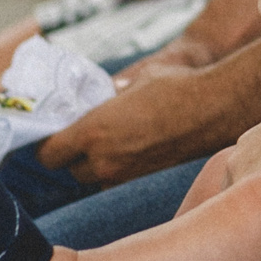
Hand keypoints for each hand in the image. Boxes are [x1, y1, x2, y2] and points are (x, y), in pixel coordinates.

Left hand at [36, 36, 260, 184]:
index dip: (45, 144)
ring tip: (104, 143)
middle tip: (77, 136)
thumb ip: (111, 92)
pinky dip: (114, 169)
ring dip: (92, 165)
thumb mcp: (136, 80)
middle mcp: (104, 160)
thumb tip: (102, 94)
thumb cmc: (175, 87)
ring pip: (92, 179)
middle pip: (68, 171)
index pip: (48, 154)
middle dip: (69, 156)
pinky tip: (126, 149)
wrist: (215, 108)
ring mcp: (125, 174)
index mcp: (93, 132)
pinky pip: (116, 181)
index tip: (50, 132)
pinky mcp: (144, 179)